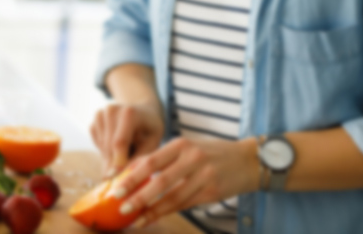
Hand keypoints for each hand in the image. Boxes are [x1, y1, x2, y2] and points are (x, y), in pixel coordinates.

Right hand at [90, 101, 164, 177]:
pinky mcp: (94, 122)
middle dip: (114, 166)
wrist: (143, 113)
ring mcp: (100, 115)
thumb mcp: (151, 144)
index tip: (116, 180)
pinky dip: (107, 152)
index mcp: (129, 113)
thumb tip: (122, 180)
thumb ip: (138, 160)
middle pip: (108, 147)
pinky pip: (98, 145)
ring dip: (111, 160)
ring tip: (128, 156)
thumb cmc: (150, 131)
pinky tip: (118, 148)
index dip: (117, 162)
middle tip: (122, 181)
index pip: (119, 142)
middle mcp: (111, 110)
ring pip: (102, 148)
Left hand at [110, 137, 259, 227]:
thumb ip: (164, 159)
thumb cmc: (211, 154)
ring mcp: (203, 174)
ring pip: (172, 196)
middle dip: (137, 194)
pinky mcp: (212, 190)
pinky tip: (153, 217)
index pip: (152, 160)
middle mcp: (192, 157)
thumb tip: (133, 172)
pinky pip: (185, 204)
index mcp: (182, 144)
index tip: (115, 186)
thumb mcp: (188, 148)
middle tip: (119, 205)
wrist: (248, 160)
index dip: (132, 175)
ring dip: (151, 209)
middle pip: (160, 179)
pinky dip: (167, 212)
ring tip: (134, 218)